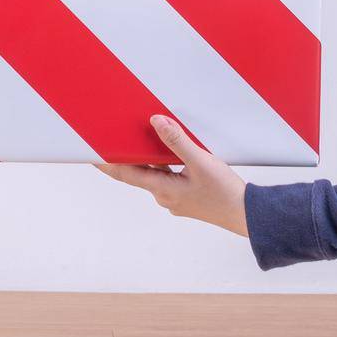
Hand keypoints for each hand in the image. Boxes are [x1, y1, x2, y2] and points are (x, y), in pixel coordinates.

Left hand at [96, 115, 248, 237]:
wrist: (247, 215)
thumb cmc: (224, 192)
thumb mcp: (200, 161)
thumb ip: (176, 141)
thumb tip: (155, 120)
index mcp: (162, 189)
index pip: (126, 173)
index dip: (106, 163)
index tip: (89, 154)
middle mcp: (164, 197)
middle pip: (137, 173)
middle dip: (123, 158)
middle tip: (108, 141)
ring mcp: (175, 199)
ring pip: (153, 175)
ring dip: (144, 159)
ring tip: (136, 141)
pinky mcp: (186, 198)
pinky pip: (167, 178)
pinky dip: (161, 165)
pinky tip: (167, 154)